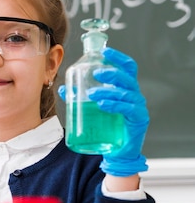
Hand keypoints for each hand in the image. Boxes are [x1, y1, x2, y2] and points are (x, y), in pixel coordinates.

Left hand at [58, 48, 148, 176]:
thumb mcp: (92, 109)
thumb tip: (63, 88)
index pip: (126, 67)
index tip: (104, 51)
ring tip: (91, 94)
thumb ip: (79, 98)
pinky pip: (128, 109)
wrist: (117, 151)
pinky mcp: (139, 120)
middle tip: (96, 72)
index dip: (118, 57)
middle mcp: (134, 95)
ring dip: (107, 91)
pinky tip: (102, 105)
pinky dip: (115, 105)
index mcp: (125, 88)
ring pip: (125, 93)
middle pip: (127, 77)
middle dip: (112, 72)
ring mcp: (138, 107)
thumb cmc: (107, 127)